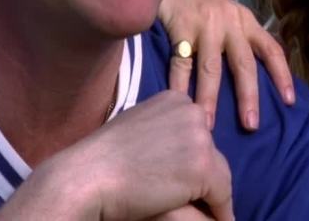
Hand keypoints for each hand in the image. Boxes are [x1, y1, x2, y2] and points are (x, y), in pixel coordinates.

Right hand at [0, 91, 232, 219]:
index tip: (185, 176)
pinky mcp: (203, 167)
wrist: (87, 177)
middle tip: (201, 198)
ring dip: (213, 194)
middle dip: (204, 174)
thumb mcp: (137, 129)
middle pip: (211, 150)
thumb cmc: (102, 158)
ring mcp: (199, 138)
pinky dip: (221, 211)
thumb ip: (160, 130)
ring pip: (220, 173)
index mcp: (175, 99)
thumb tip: (175, 146)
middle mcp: (192, 111)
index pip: (196, 132)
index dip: (191, 157)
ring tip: (212, 211)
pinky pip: (222, 195)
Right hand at [161, 0, 293, 130]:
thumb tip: (252, 81)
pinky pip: (180, 63)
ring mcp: (206, 24)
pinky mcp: (181, 26)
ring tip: (207, 124)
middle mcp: (230, 22)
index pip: (271, 49)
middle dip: (249, 96)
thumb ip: (239, 40)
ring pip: (211, 68)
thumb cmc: (198, 3)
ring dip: (209, 98)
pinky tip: (177, 104)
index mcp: (245, 21)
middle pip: (244, 64)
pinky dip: (178, 85)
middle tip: (251, 125)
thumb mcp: (227, 15)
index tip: (290, 101)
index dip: (282, 75)